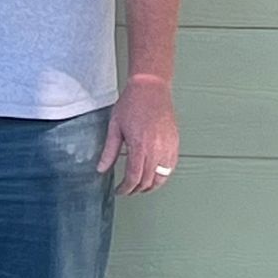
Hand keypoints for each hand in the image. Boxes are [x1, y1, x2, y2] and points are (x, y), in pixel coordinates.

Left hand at [97, 79, 179, 195]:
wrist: (151, 88)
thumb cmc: (133, 103)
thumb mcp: (115, 127)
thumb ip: (109, 151)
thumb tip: (102, 168)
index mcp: (140, 146)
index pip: (134, 177)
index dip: (126, 188)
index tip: (120, 190)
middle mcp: (157, 149)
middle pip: (148, 181)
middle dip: (137, 189)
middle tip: (128, 189)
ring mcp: (168, 146)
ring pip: (162, 177)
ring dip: (152, 185)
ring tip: (141, 186)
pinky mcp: (175, 142)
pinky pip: (171, 166)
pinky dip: (163, 174)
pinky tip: (155, 174)